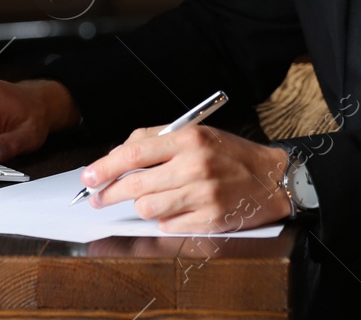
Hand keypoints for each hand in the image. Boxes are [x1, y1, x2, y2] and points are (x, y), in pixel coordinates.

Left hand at [82, 125, 291, 232]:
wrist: (272, 178)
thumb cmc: (231, 154)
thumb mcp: (197, 134)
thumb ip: (157, 140)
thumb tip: (117, 157)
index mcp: (190, 138)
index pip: (134, 153)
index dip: (105, 167)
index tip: (88, 177)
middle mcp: (195, 166)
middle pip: (135, 184)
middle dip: (109, 193)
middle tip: (97, 198)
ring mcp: (203, 195)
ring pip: (147, 207)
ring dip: (141, 205)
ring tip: (149, 199)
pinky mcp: (209, 220)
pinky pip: (168, 225)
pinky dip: (165, 219)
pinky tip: (177, 208)